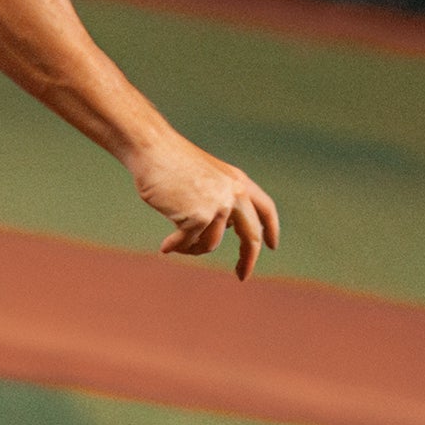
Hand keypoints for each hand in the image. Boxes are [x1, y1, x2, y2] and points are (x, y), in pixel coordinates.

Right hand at [127, 130, 279, 281]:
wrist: (153, 149)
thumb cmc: (170, 161)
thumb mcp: (206, 176)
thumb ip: (221, 197)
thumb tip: (224, 227)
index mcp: (238, 181)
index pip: (265, 209)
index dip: (271, 229)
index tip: (272, 246)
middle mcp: (234, 194)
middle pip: (250, 236)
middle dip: (248, 259)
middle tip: (242, 275)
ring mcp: (218, 206)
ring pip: (211, 244)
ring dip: (192, 248)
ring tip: (176, 244)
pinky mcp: (198, 217)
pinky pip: (189, 243)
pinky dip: (176, 247)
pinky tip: (165, 248)